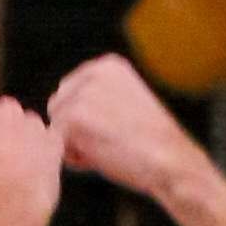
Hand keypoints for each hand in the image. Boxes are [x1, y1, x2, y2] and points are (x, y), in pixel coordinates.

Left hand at [41, 46, 202, 201]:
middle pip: (59, 106)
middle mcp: (93, 71)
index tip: (116, 131)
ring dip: (75, 145)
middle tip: (112, 143)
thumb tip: (55, 105)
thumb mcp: (128, 102)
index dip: (87, 120)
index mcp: (108, 65)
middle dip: (76, 130)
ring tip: (109, 150)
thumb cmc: (151, 142)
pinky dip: (75, 158)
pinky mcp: (73, 117)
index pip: (71, 92)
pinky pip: (56, 144)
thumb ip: (97, 96)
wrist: (170, 160)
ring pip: (56, 126)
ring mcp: (82, 93)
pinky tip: (102, 158)